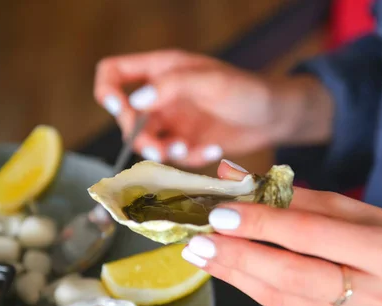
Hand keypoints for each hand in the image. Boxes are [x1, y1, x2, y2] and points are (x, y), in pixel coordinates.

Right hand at [94, 49, 331, 166]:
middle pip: (126, 116)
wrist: (275, 117)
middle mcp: (160, 96)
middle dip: (138, 134)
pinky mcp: (185, 143)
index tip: (117, 108)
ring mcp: (171, 121)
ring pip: (146, 141)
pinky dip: (189, 158)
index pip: (114, 73)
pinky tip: (213, 151)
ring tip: (185, 150)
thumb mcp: (210, 82)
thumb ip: (172, 86)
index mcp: (160, 70)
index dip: (107, 90)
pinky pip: (172, 157)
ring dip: (161, 151)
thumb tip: (135, 101)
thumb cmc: (246, 89)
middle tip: (159, 148)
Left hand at [182, 160, 381, 305]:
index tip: (222, 212)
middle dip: (239, 256)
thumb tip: (233, 176)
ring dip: (234, 273)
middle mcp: (375, 295)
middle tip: (199, 239)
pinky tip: (227, 269)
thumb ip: (294, 196)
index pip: (313, 236)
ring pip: (279, 298)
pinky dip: (250, 286)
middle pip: (292, 276)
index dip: (263, 224)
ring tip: (200, 253)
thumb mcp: (356, 210)